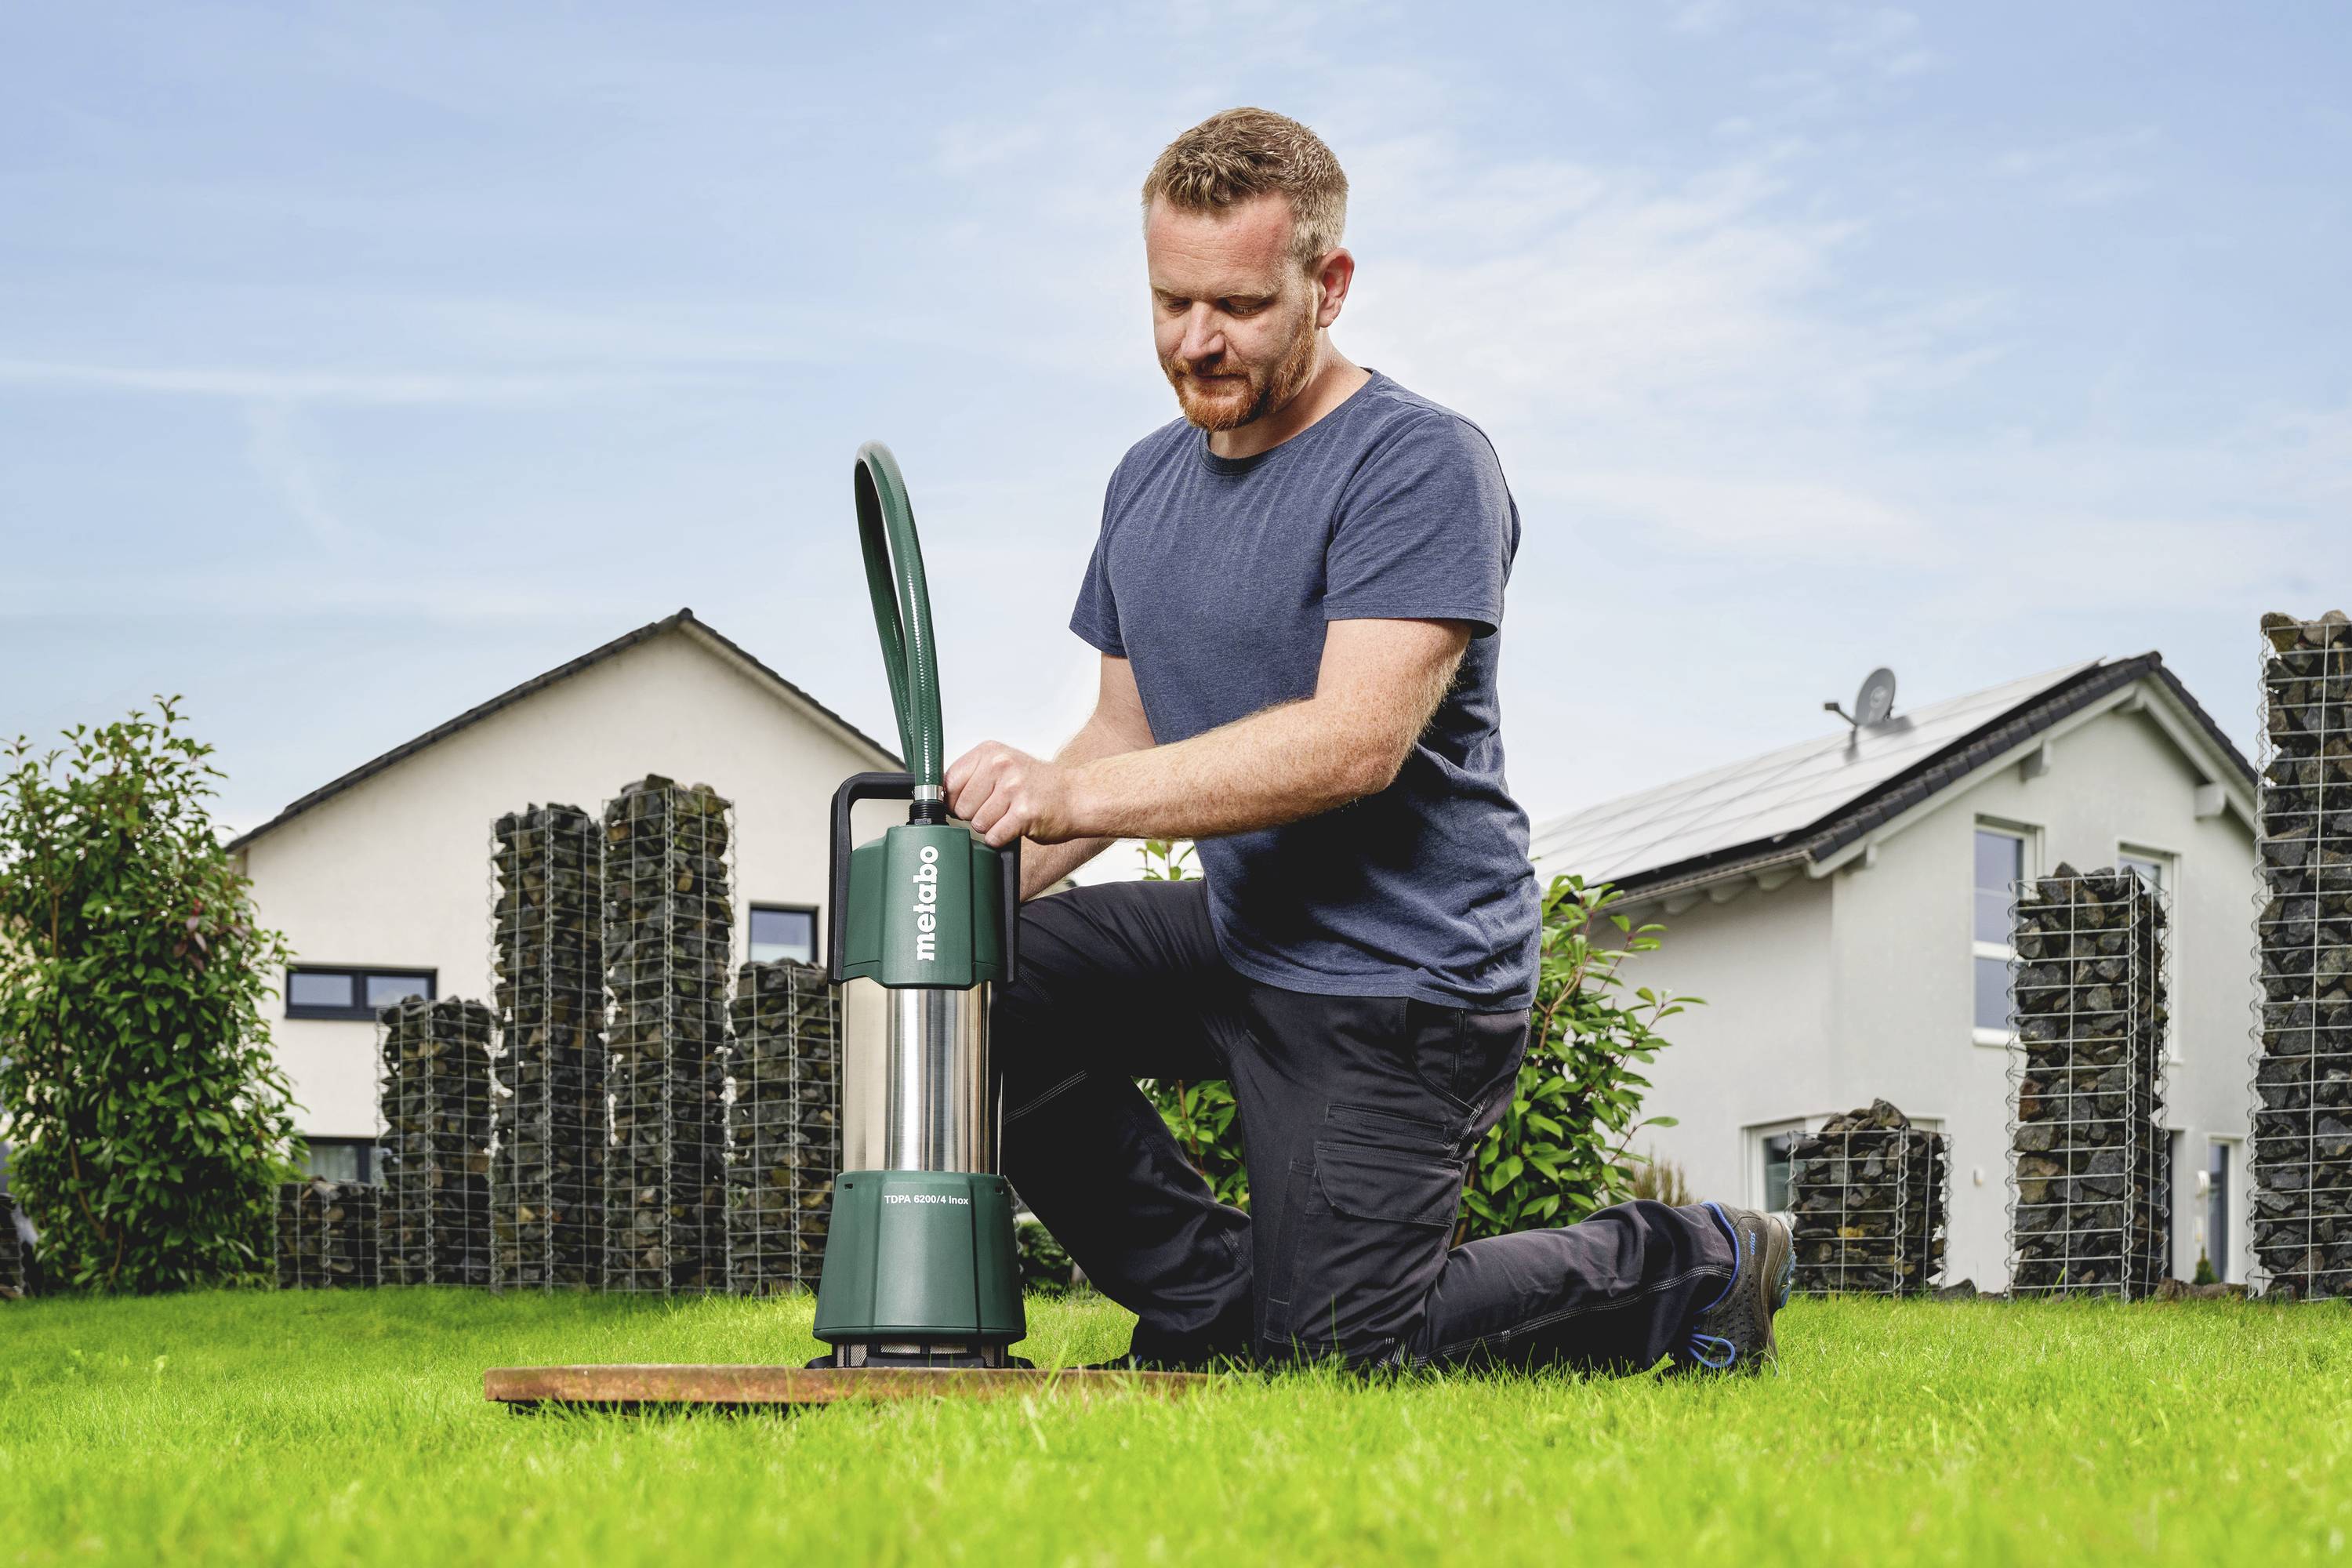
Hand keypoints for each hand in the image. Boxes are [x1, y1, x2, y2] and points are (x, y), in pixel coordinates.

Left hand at [945, 741, 1086, 846]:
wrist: (1077, 796)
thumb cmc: (1039, 785)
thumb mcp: (1003, 767)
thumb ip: (972, 777)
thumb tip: (938, 797)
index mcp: (991, 752)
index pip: (949, 781)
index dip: (954, 799)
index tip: (967, 802)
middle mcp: (1001, 766)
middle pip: (960, 806)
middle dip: (975, 815)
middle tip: (998, 809)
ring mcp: (1013, 789)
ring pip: (977, 824)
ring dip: (991, 827)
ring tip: (1010, 815)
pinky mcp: (1024, 813)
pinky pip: (994, 836)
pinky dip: (1002, 839)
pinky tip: (1016, 826)